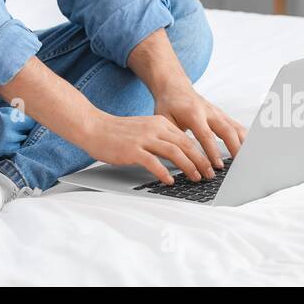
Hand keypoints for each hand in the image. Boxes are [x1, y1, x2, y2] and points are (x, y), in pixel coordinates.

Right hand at [76, 111, 213, 185]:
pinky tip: (169, 181)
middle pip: (185, 145)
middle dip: (200, 161)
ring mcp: (143, 138)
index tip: (209, 164)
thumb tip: (179, 156)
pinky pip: (153, 162)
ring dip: (188, 167)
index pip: (186, 138)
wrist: (94, 127)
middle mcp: (154, 128)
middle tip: (209, 174)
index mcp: (159, 122)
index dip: (201, 152)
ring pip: (174, 152)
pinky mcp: (132, 150)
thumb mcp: (144, 131)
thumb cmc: (117, 133)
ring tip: (195, 178)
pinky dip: (164, 172)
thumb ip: (160, 139)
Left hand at [151, 80, 247, 174]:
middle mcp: (209, 112)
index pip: (206, 135)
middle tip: (238, 166)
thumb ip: (173, 137)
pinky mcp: (222, 115)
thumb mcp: (163, 120)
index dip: (213, 151)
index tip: (217, 166)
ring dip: (243, 144)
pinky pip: (237, 127)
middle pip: (227, 131)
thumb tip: (179, 158)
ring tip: (249, 160)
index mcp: (193, 113)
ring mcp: (218, 113)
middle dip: (234, 149)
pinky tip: (250, 150)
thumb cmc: (169, 105)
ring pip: (236, 128)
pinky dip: (245, 139)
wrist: (175, 87)